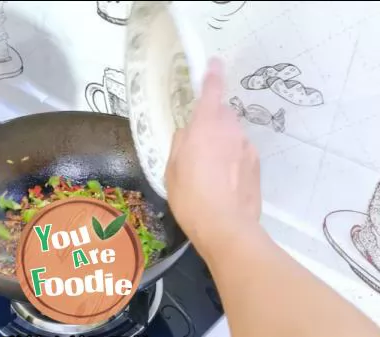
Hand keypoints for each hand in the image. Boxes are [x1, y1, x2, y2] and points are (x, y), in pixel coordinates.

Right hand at [165, 59, 261, 262]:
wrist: (226, 227)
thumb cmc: (191, 196)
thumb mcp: (171, 168)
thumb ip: (180, 142)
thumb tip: (189, 133)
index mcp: (206, 127)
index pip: (211, 91)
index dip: (212, 75)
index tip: (214, 63)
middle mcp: (230, 131)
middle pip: (221, 115)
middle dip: (211, 121)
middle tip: (196, 145)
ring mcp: (247, 148)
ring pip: (231, 135)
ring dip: (221, 143)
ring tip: (208, 171)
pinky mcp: (256, 165)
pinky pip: (240, 153)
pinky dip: (231, 159)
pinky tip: (222, 182)